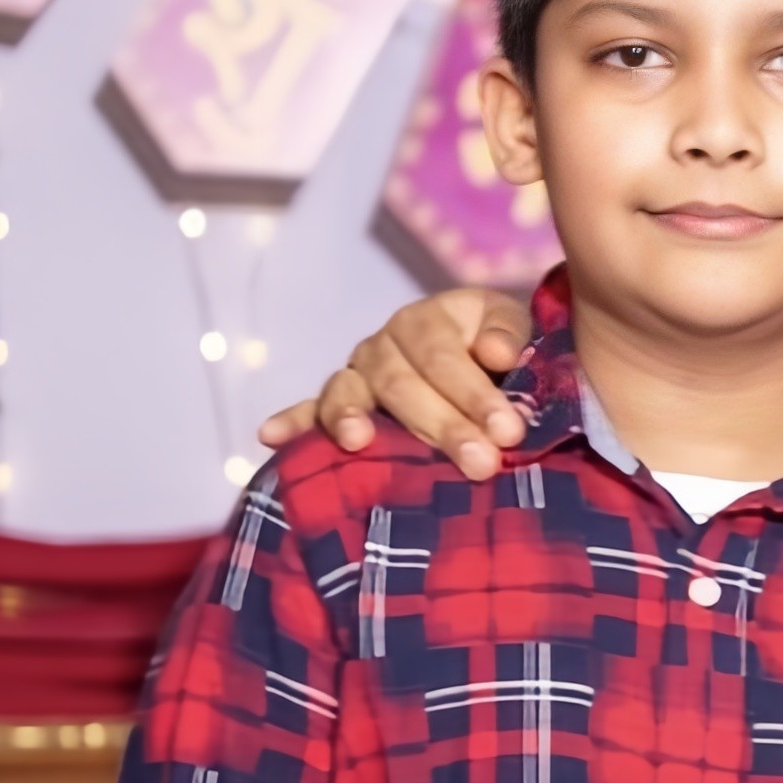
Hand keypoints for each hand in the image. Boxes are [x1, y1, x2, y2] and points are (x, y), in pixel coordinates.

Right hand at [256, 287, 530, 477]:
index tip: (509, 431)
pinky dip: (291, 424)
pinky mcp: (339, 407)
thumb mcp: (513, 329)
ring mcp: (356, 376)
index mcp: (426, 320)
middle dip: (441, 424)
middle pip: (400, 382)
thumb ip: (507, 334)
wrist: (481, 358)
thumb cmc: (498, 348)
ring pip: (348, 394)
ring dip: (351, 418)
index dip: (474, 393)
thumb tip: (495, 353)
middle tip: (480, 463)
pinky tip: (269, 437)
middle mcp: (383, 345)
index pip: (442, 356)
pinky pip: (309, 412)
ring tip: (358, 442)